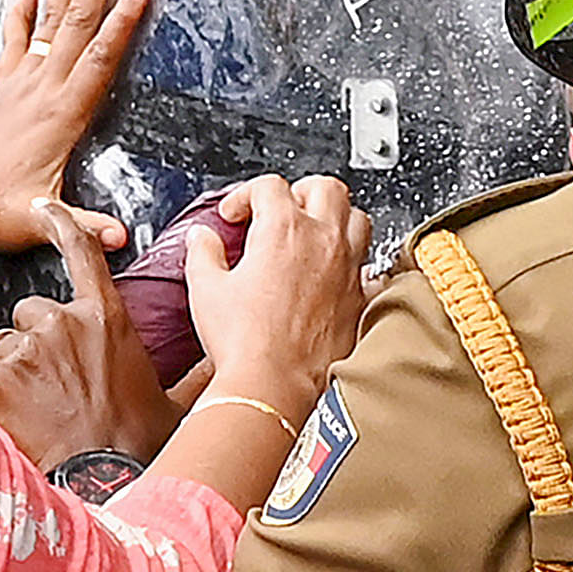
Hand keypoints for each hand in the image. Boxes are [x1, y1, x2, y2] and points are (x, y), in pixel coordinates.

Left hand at [0, 0, 152, 256]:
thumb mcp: (40, 222)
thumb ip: (81, 227)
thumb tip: (118, 236)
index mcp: (61, 114)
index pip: (99, 58)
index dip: (122, 23)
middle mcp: (42, 88)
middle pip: (76, 22)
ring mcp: (22, 82)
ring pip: (49, 19)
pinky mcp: (4, 84)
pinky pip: (16, 36)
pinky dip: (23, 8)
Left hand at [0, 202, 181, 466]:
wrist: (101, 484)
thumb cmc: (136, 445)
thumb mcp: (176, 402)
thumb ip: (197, 372)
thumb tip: (228, 362)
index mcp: (106, 319)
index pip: (81, 254)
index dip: (61, 224)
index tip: (43, 207)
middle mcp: (63, 323)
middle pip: (30, 312)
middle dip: (35, 343)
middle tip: (52, 386)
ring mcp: (26, 348)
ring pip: (2, 346)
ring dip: (11, 374)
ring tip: (36, 410)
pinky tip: (12, 421)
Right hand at [184, 175, 372, 415]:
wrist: (273, 385)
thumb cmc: (243, 341)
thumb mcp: (206, 288)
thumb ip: (203, 253)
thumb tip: (202, 238)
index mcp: (284, 229)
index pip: (270, 186)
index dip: (246, 194)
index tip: (236, 215)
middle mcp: (323, 242)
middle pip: (326, 188)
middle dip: (301, 191)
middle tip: (282, 209)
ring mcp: (347, 270)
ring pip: (358, 219)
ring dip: (336, 218)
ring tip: (314, 233)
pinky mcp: (360, 301)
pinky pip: (369, 269)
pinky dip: (355, 266)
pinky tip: (337, 277)